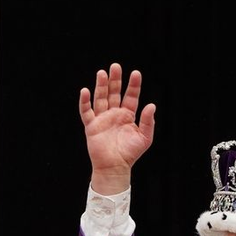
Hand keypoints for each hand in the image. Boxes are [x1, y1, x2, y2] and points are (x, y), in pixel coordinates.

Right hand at [80, 63, 155, 194]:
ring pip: (101, 98)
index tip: (136, 73)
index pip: (131, 96)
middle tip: (116, 66)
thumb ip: (148, 122)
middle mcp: (114, 114)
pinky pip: (86, 112)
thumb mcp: (144, 138)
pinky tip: (85, 91)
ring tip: (102, 73)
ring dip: (101, 86)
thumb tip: (151, 105)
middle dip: (115, 80)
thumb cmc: (130, 154)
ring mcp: (102, 119)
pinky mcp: (92, 126)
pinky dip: (84, 102)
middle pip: (114, 93)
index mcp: (127, 115)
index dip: (133, 85)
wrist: (115, 168)